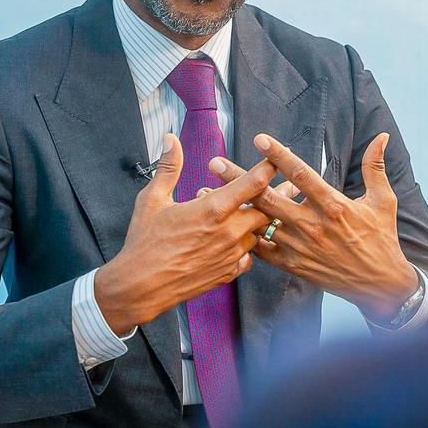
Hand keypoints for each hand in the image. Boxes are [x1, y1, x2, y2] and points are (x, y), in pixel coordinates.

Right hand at [94, 133, 274, 335]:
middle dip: (275, 196)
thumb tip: (170, 139)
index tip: (277, 159)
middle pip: (265, 208)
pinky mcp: (229, 273)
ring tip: (250, 212)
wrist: (140, 287)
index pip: (252, 183)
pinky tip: (237, 240)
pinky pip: (251, 256)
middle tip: (287, 187)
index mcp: (212, 209)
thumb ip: (169, 167)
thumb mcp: (153, 199)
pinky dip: (247, 246)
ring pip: (258, 232)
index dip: (268, 168)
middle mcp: (228, 231)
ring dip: (255, 221)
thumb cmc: (144, 242)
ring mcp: (231, 254)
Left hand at [211, 132, 418, 322]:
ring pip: (260, 224)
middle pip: (268, 198)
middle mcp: (312, 225)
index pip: (301, 175)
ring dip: (233, 208)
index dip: (279, 157)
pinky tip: (225, 226)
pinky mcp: (294, 265)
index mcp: (333, 206)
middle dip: (239, 180)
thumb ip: (375, 167)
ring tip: (207, 194)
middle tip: (215, 163)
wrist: (379, 284)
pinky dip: (244, 238)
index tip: (259, 140)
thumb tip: (382, 137)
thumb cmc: (382, 238)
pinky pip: (263, 251)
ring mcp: (300, 247)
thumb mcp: (383, 200)